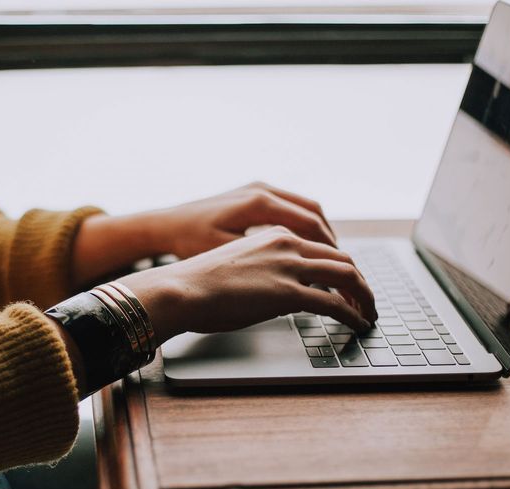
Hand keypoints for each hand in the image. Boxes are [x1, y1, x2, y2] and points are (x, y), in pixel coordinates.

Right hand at [116, 227, 375, 344]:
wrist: (180, 289)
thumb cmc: (197, 283)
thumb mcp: (235, 265)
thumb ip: (262, 269)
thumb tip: (272, 290)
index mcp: (273, 234)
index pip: (321, 246)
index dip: (340, 266)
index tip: (347, 283)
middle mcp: (287, 244)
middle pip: (342, 258)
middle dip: (360, 281)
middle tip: (366, 300)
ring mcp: (289, 267)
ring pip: (347, 276)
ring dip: (364, 296)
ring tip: (369, 313)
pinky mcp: (288, 293)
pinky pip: (335, 303)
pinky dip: (353, 314)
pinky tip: (358, 324)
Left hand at [144, 181, 336, 258]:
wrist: (165, 224)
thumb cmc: (189, 242)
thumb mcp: (227, 255)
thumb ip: (264, 263)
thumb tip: (300, 279)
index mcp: (259, 203)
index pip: (310, 225)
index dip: (330, 251)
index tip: (341, 271)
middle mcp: (262, 190)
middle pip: (314, 214)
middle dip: (331, 243)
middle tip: (344, 268)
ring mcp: (258, 188)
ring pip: (306, 208)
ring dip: (321, 233)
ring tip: (330, 259)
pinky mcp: (253, 193)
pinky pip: (291, 207)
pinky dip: (305, 226)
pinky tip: (306, 247)